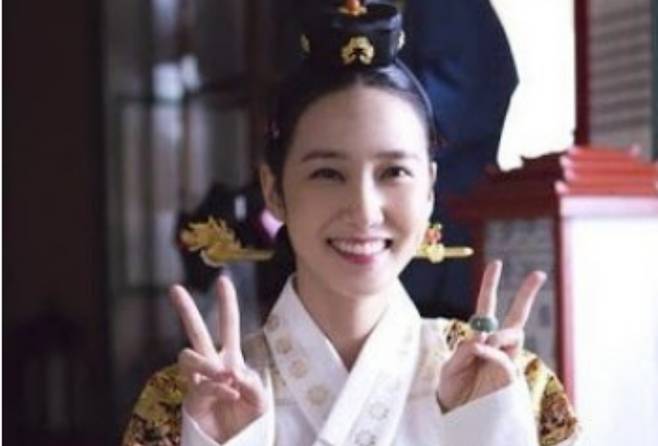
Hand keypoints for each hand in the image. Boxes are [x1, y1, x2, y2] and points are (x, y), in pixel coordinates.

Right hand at [171, 276, 267, 442]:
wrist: (235, 444)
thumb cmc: (247, 420)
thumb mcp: (260, 400)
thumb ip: (252, 383)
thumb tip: (233, 372)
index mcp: (231, 359)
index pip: (228, 326)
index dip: (226, 304)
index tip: (222, 280)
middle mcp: (211, 366)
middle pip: (194, 333)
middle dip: (185, 311)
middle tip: (175, 289)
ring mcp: (198, 382)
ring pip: (187, 356)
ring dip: (205, 362)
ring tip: (223, 374)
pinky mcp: (191, 400)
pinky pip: (201, 386)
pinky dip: (218, 389)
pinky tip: (231, 393)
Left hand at [437, 260, 545, 412]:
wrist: (458, 416)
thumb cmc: (453, 390)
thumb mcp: (449, 369)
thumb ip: (463, 352)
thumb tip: (481, 339)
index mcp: (480, 340)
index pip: (486, 308)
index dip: (490, 286)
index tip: (497, 263)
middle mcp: (497, 347)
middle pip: (516, 317)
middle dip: (527, 294)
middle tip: (538, 274)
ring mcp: (506, 361)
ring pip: (513, 334)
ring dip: (498, 334)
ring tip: (483, 344)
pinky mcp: (510, 377)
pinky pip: (503, 357)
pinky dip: (490, 351)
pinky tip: (481, 350)